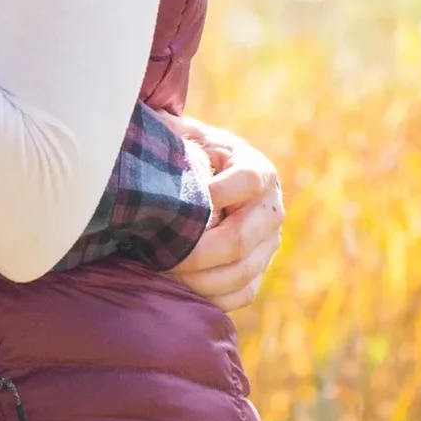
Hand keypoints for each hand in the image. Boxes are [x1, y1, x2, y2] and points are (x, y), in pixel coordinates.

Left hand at [168, 119, 283, 313]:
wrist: (209, 184)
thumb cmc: (190, 157)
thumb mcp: (187, 137)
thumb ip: (171, 130)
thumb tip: (149, 122)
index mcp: (258, 169)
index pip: (247, 182)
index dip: (215, 195)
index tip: (178, 204)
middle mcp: (272, 208)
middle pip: (241, 238)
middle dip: (197, 253)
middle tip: (160, 255)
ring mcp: (270, 244)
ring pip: (242, 272)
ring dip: (200, 280)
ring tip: (164, 274)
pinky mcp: (260, 270)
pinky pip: (242, 294)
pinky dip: (212, 298)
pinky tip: (182, 292)